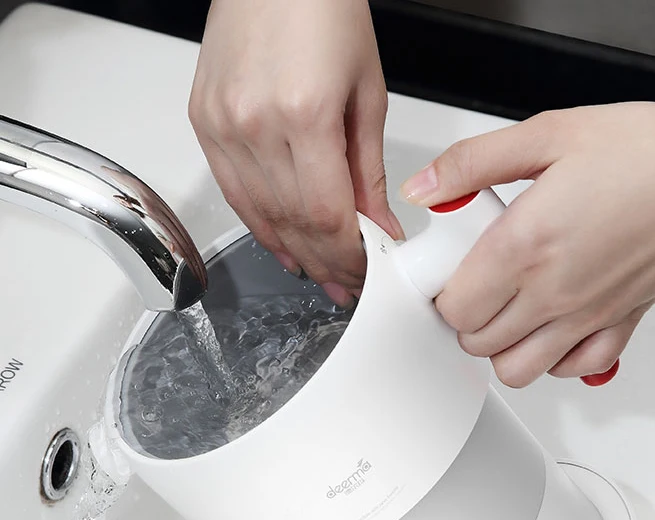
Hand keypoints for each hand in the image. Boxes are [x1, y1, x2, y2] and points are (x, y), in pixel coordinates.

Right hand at [189, 0, 402, 306]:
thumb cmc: (324, 10)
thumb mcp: (367, 93)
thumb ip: (369, 171)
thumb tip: (378, 226)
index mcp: (304, 111)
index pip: (326, 215)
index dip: (346, 256)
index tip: (364, 272)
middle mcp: (254, 122)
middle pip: (292, 222)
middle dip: (324, 262)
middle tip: (345, 284)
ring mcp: (221, 124)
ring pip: (260, 215)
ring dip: (293, 252)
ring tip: (319, 273)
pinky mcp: (204, 122)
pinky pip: (233, 193)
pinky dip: (260, 225)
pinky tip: (281, 245)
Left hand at [401, 98, 654, 386]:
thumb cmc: (652, 150)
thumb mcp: (550, 134)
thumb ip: (474, 162)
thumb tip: (425, 187)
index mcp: (527, 245)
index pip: (453, 305)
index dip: (440, 291)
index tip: (446, 270)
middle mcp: (555, 292)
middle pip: (476, 343)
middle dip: (465, 318)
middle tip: (476, 283)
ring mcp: (589, 315)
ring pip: (517, 370)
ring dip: (501, 348)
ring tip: (506, 310)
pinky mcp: (622, 323)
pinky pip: (572, 370)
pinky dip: (553, 359)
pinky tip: (551, 326)